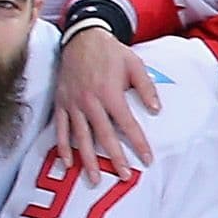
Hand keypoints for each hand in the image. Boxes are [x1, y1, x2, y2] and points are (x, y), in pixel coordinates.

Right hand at [51, 22, 161, 169]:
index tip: (147, 159)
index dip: (138, 143)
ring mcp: (73, 104)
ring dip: (87, 160)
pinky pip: (60, 129)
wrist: (82, 38)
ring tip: (94, 179)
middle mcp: (90, 102)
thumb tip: (156, 110)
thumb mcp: (135, 65)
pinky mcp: (61, 103)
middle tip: (124, 177)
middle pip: (103, 136)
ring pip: (80, 137)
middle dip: (115, 159)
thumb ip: (146, 88)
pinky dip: (62, 146)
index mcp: (110, 93)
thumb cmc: (112, 53)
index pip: (127, 125)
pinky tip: (67, 162)